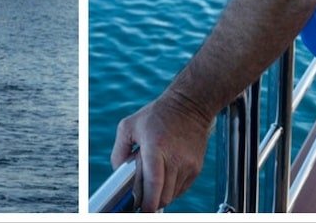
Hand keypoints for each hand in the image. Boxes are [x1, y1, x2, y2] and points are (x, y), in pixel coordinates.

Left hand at [110, 91, 213, 211]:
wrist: (189, 105)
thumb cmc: (157, 115)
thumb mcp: (129, 126)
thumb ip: (119, 151)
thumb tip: (118, 173)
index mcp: (156, 147)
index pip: (154, 184)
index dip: (147, 203)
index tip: (140, 210)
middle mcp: (175, 158)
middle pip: (164, 196)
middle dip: (151, 201)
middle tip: (141, 198)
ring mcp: (188, 164)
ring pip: (173, 195)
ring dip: (161, 195)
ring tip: (153, 182)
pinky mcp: (196, 168)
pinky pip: (182, 189)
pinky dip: (171, 189)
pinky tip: (164, 177)